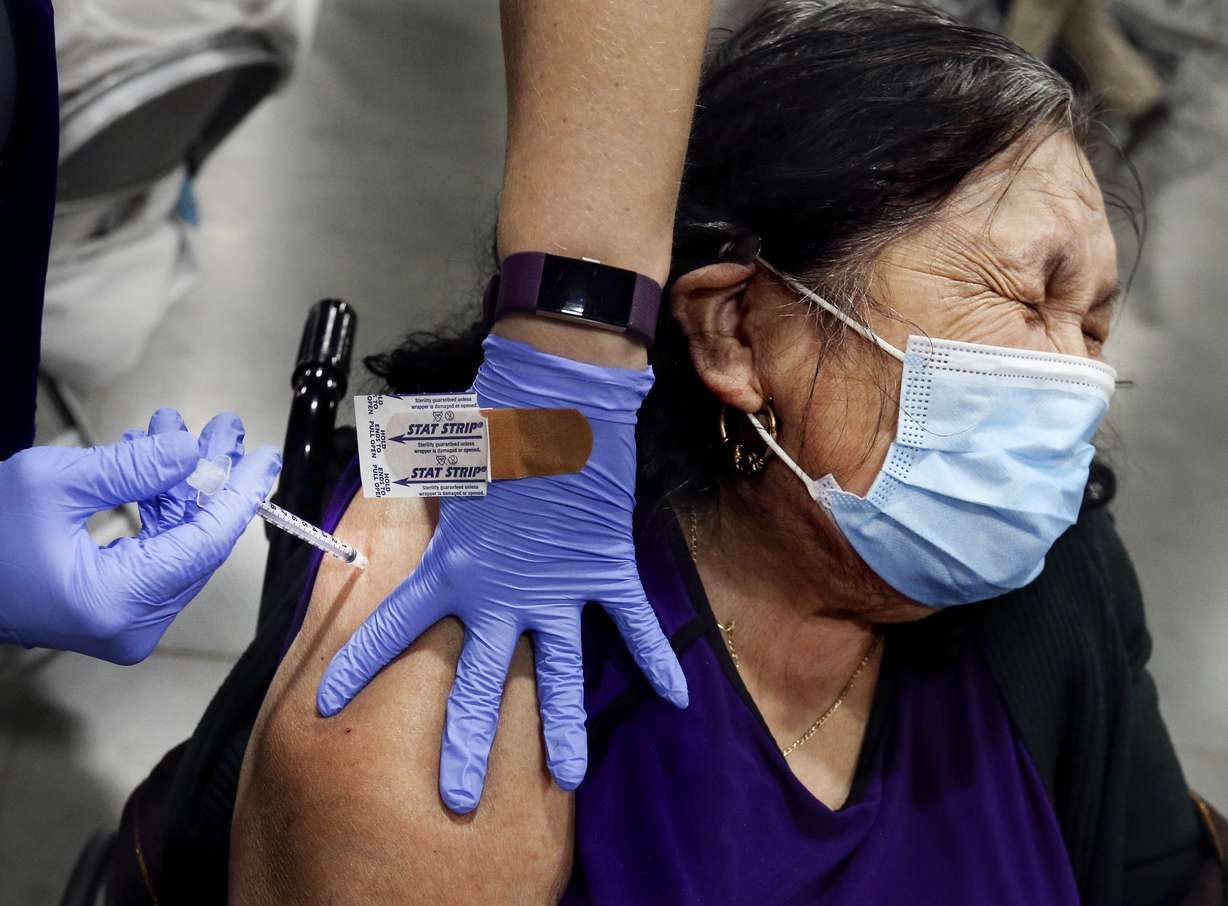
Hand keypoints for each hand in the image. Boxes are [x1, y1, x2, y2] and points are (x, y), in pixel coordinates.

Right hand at [0, 410, 280, 663]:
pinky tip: (153, 462)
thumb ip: (131, 467)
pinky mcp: (112, 611)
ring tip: (181, 431)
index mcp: (118, 604)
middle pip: (196, 542)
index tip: (264, 457)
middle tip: (224, 429)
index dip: (239, 494)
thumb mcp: (52, 483)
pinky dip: (157, 508)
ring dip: (182, 486)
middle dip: (210, 479)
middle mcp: (131, 625)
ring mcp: (123, 623)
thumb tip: (191, 451)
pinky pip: (154, 553)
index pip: (204, 544)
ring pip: (178, 544)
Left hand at [317, 335, 687, 812]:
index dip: (359, 664)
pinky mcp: (603, 571)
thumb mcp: (437, 458)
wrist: (556, 397)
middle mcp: (502, 593)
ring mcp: (557, 588)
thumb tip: (383, 458)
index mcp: (453, 567)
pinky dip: (653, 657)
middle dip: (466, 744)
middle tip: (454, 800)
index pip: (394, 624)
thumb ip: (411, 477)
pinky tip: (674, 698)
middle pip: (481, 682)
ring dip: (561, 728)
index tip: (326, 703)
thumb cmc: (489, 421)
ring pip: (559, 673)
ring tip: (566, 779)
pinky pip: (631, 623)